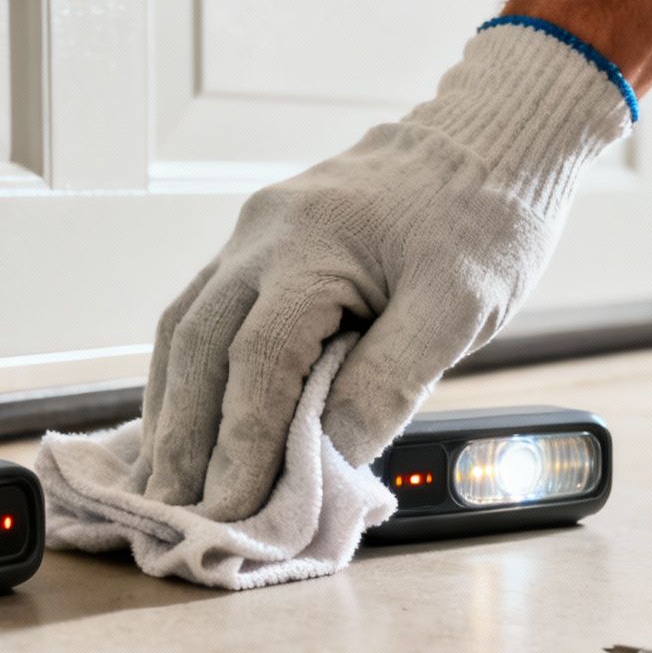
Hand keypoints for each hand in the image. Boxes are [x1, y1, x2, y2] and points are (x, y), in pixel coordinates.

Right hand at [137, 22, 632, 520]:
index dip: (242, 440)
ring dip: (171, 411)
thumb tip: (331, 459)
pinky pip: (201, 315)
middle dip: (184, 438)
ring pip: (184, 331)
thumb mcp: (461, 307)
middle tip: (177, 514)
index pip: (259, 359)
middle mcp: (262, 235)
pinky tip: (183, 424)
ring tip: (164, 483)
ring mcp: (250, 237)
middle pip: (199, 347)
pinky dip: (188, 378)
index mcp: (312, 243)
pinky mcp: (255, 247)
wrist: (487, 137)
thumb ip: (392, 381)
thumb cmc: (484, 218)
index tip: (233, 508)